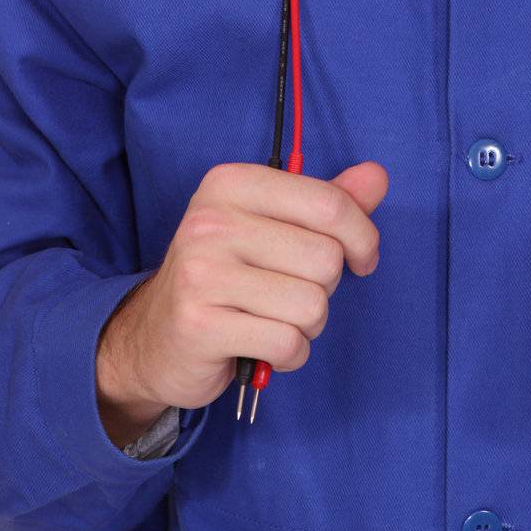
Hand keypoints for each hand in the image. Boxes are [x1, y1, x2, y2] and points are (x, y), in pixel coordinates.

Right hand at [96, 159, 387, 445]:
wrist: (154, 336)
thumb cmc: (228, 273)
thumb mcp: (274, 224)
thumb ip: (328, 201)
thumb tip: (376, 177)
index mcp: (232, 183)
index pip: (329, 204)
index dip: (362, 236)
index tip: (362, 258)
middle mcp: (212, 220)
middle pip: (326, 259)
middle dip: (325, 287)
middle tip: (291, 291)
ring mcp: (202, 273)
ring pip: (311, 305)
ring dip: (308, 324)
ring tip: (275, 319)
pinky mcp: (200, 326)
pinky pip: (287, 343)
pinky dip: (290, 354)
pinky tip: (264, 347)